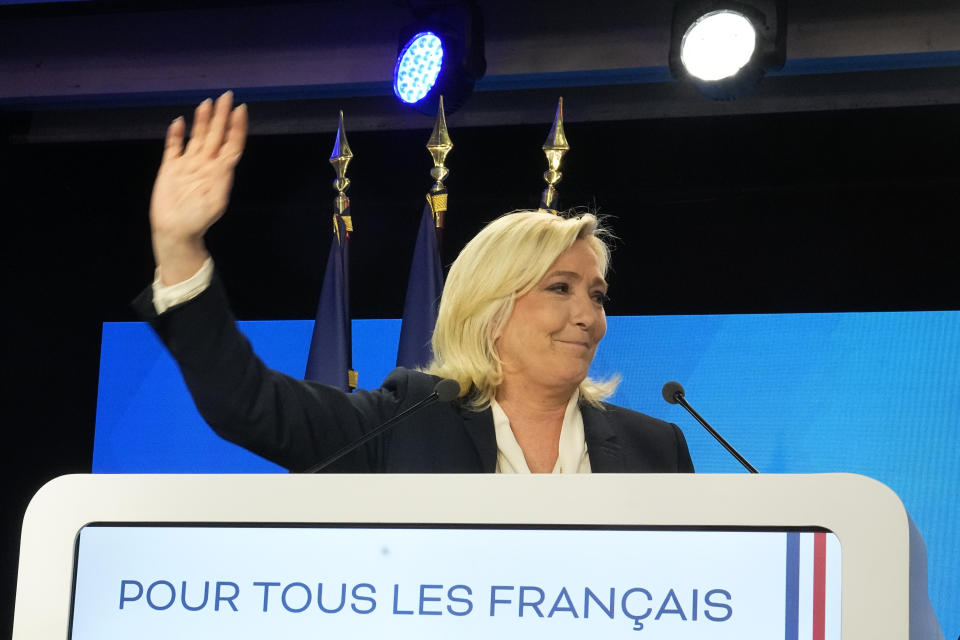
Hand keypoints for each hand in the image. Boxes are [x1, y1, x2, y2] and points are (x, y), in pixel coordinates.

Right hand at [150, 91, 247, 284]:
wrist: (175, 231)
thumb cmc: (198, 220)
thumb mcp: (216, 201)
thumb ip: (222, 179)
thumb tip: (227, 159)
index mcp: (220, 171)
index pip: (232, 144)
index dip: (237, 127)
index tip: (241, 109)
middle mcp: (206, 164)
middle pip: (215, 135)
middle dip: (221, 116)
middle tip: (226, 96)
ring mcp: (188, 164)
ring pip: (197, 137)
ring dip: (202, 120)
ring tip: (207, 103)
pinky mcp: (170, 168)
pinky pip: (173, 147)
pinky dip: (176, 134)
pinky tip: (179, 122)